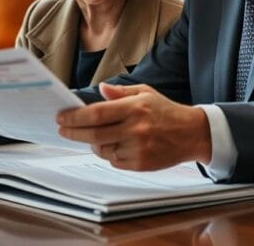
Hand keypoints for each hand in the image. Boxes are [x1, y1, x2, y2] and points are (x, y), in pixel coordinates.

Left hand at [56, 82, 211, 169]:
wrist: (192, 134)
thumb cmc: (165, 111)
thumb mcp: (145, 93)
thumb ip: (120, 93)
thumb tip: (100, 89)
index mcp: (134, 108)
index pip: (96, 114)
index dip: (75, 116)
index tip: (61, 117)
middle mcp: (135, 129)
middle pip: (94, 134)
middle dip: (73, 132)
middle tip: (62, 129)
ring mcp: (138, 148)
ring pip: (102, 149)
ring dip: (93, 143)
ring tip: (94, 135)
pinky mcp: (141, 164)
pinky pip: (114, 161)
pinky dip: (109, 153)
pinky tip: (115, 144)